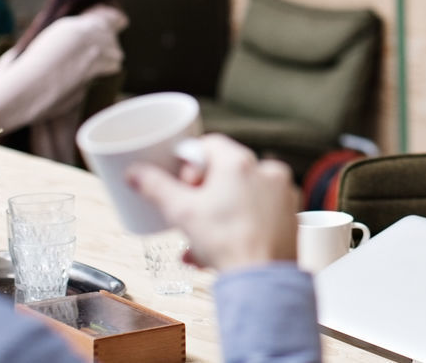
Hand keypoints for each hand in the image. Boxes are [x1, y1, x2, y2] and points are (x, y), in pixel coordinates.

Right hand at [127, 134, 299, 272]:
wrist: (261, 281)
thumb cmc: (226, 243)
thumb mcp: (181, 212)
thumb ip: (155, 187)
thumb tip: (135, 173)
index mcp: (240, 162)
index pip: (209, 145)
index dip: (190, 164)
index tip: (182, 185)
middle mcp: (267, 171)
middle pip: (225, 172)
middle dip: (202, 195)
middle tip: (190, 215)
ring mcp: (282, 194)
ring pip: (241, 196)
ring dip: (216, 215)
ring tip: (199, 242)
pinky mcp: (290, 216)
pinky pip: (258, 213)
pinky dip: (239, 225)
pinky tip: (221, 249)